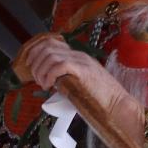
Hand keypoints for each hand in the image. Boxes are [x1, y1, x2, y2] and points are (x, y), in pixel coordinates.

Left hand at [21, 33, 136, 128]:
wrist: (118, 105)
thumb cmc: (98, 100)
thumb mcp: (77, 85)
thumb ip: (65, 80)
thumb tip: (50, 83)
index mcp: (77, 56)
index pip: (51, 43)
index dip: (36, 51)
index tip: (30, 66)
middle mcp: (79, 55)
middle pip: (47, 47)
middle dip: (36, 63)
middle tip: (38, 79)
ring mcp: (82, 62)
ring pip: (51, 56)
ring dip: (41, 70)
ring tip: (44, 84)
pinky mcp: (83, 71)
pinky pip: (60, 65)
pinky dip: (49, 75)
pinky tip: (49, 86)